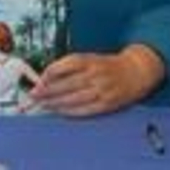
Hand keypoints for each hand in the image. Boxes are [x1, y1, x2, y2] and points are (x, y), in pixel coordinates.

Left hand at [30, 45, 163, 116]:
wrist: (136, 72)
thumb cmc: (109, 65)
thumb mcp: (92, 58)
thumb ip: (72, 66)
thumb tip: (48, 76)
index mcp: (91, 60)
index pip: (67, 64)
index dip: (51, 72)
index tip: (39, 79)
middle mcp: (96, 74)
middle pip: (67, 83)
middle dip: (48, 90)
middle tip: (34, 95)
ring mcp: (102, 90)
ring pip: (74, 98)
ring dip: (55, 102)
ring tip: (43, 104)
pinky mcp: (106, 104)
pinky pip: (85, 109)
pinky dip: (70, 111)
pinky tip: (59, 111)